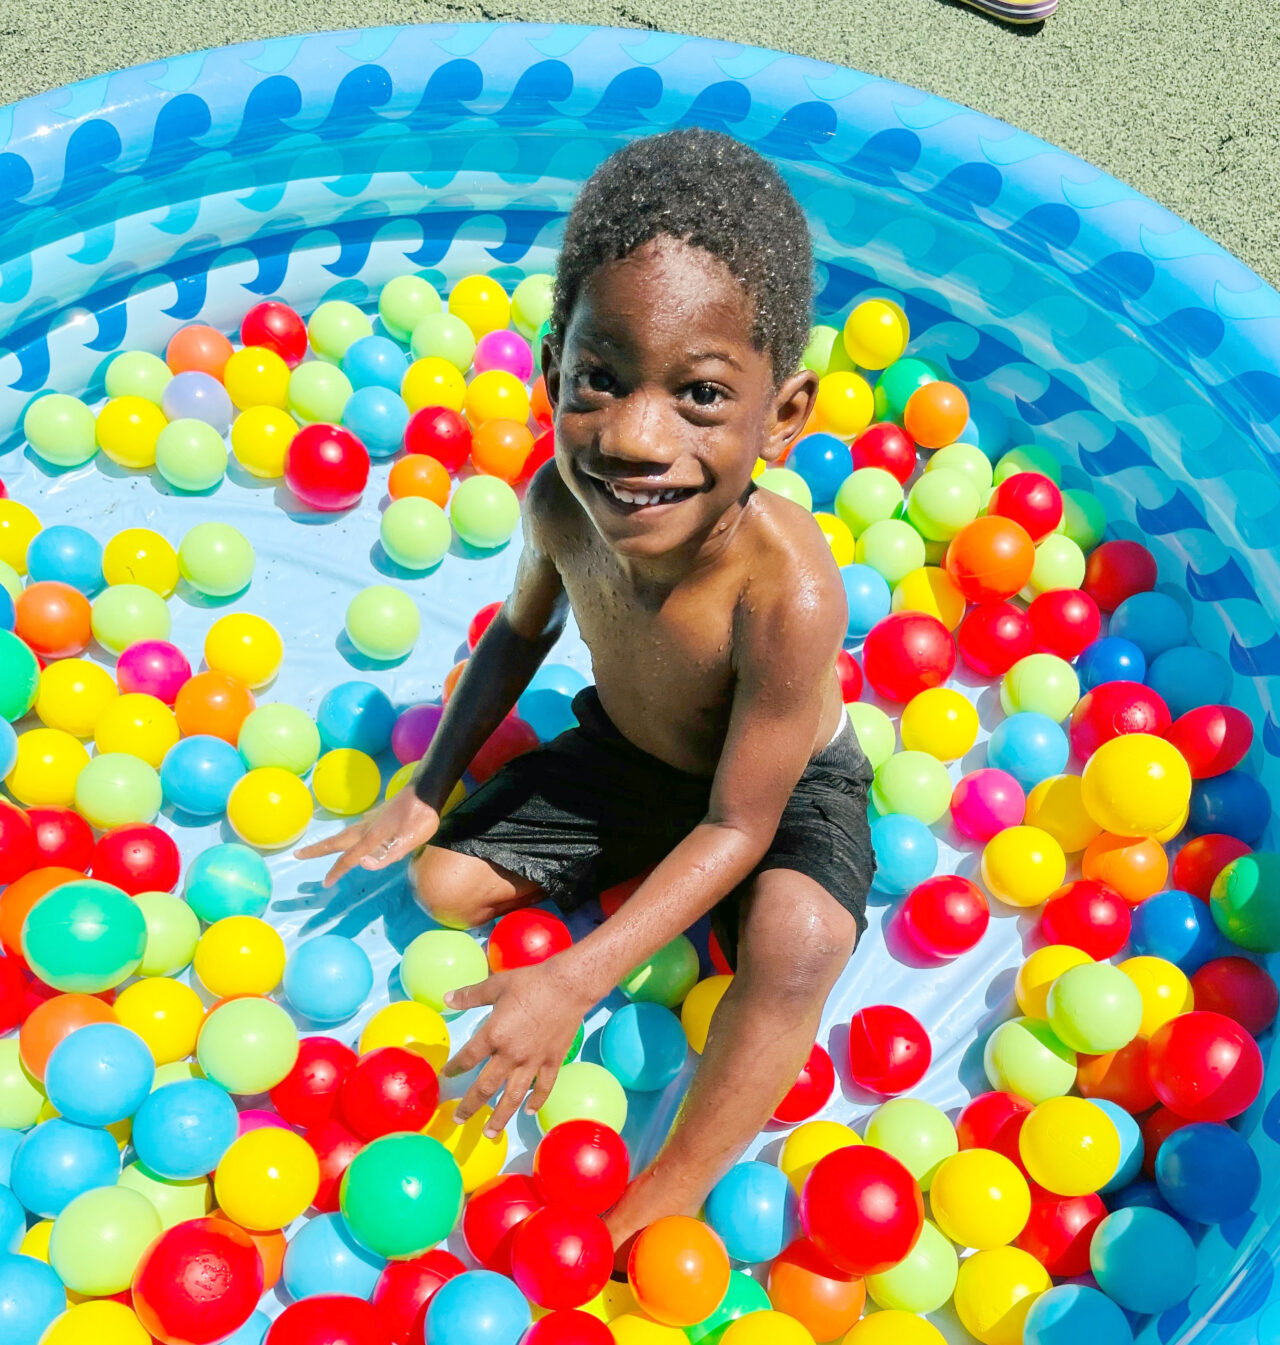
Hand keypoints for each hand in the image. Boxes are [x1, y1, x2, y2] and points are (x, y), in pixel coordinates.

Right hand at [294, 787, 439, 886]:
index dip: (337, 871)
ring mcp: (371, 819)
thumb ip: (387, 855)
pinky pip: (355, 828)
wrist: (426, 792)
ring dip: (330, 842)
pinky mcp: (378, 815)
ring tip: (319, 848)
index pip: (350, 857)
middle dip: (317, 850)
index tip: (325, 882)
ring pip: (345, 833)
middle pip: (337, 841)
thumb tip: (362, 864)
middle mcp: (366, 828)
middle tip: (298, 854)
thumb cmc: (420, 819)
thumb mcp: (409, 841)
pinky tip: (350, 835)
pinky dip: (346, 835)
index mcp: (372, 837)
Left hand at [443, 960, 587, 1138]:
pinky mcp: (552, 1061)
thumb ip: (470, 995)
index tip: (447, 1075)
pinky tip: (529, 1112)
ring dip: (500, 1117)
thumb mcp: (497, 985)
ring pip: (513, 1097)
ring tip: (490, 1133)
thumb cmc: (531, 982)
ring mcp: (533, 1062)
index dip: (455, 1067)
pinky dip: (536, 1101)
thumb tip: (446, 999)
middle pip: (486, 1087)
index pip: (468, 1058)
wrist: (569, 985)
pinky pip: (543, 1088)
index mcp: (494, 1035)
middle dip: (470, 1106)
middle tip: (459, 1119)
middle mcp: (511, 1055)